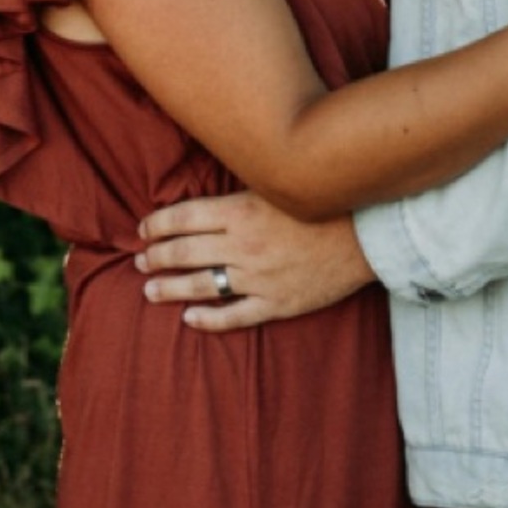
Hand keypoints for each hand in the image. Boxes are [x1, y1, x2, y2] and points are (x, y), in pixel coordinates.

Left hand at [136, 192, 376, 331]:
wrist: (367, 235)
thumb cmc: (321, 204)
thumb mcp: (276, 187)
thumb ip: (239, 194)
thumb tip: (201, 198)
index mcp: (242, 211)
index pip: (182, 218)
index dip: (156, 225)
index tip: (143, 230)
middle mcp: (244, 245)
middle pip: (184, 252)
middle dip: (156, 257)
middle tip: (140, 261)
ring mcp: (259, 278)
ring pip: (202, 286)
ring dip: (170, 288)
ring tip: (150, 290)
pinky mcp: (277, 303)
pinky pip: (235, 316)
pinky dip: (208, 320)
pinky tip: (189, 319)